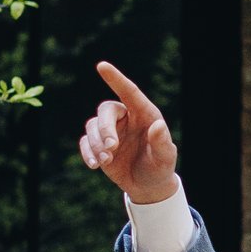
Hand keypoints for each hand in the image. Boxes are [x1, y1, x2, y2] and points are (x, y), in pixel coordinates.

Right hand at [79, 60, 178, 204]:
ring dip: (97, 144)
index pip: (129, 92)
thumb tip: (159, 125)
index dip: (115, 78)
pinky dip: (87, 152)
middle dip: (105, 128)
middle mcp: (125, 118)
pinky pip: (85, 141)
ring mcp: (110, 131)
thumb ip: (162, 142)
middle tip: (112, 148)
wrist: (148, 186)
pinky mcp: (98, 145)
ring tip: (107, 161)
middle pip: (106, 111)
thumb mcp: (165, 158)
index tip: (102, 65)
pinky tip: (94, 165)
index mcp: (144, 114)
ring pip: (92, 126)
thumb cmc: (160, 168)